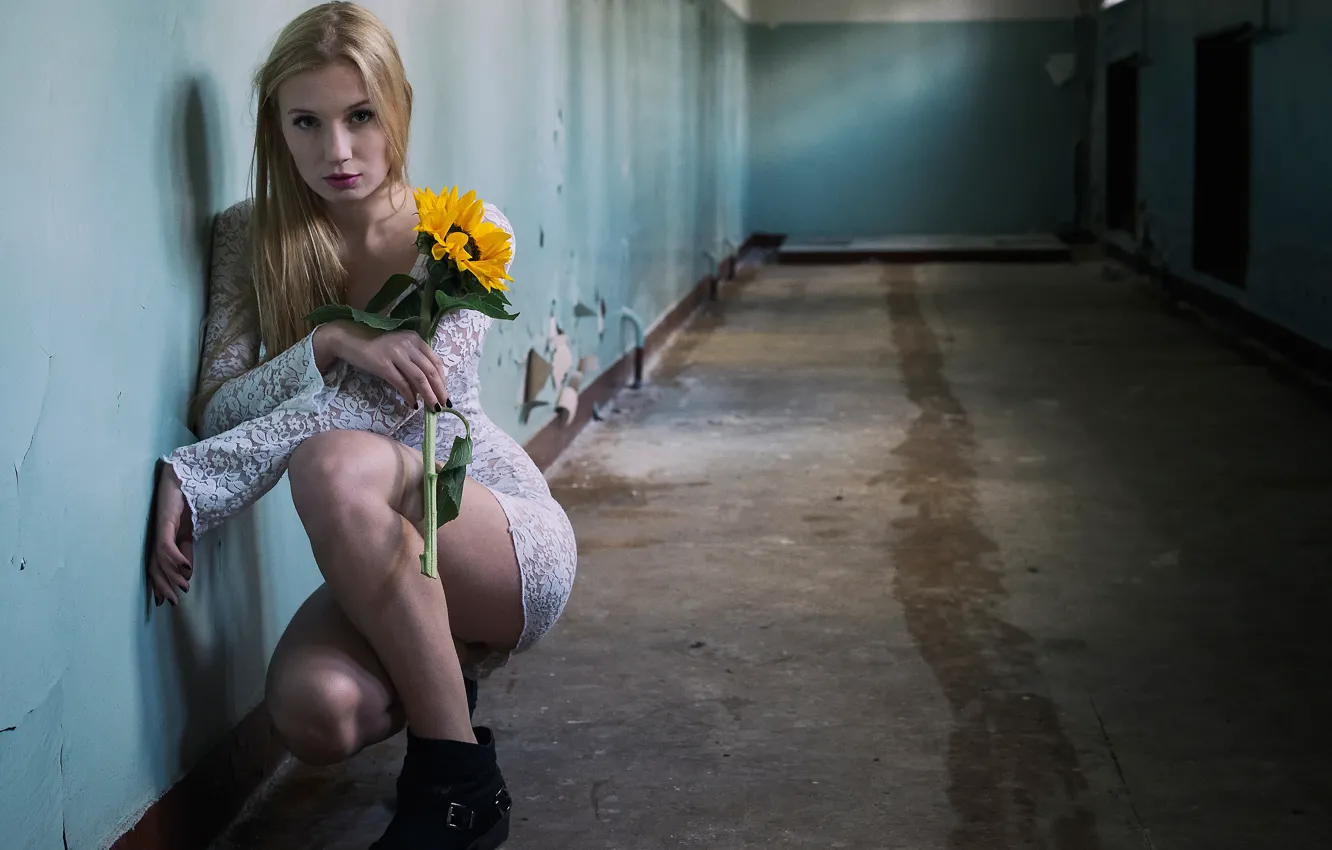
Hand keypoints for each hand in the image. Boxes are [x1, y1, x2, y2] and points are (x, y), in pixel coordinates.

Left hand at [149, 463, 192, 605]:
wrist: (184, 475)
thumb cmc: (187, 500)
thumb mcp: (189, 532)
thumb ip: (186, 550)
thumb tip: (185, 572)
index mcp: (163, 539)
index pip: (157, 566)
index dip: (160, 584)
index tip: (165, 602)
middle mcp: (157, 535)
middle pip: (155, 565)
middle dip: (163, 585)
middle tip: (172, 601)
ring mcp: (160, 528)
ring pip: (160, 557)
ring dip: (171, 574)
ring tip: (183, 587)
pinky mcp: (165, 519)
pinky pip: (167, 542)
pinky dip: (175, 557)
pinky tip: (184, 567)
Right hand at [318, 321, 449, 410]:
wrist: (349, 339)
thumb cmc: (376, 346)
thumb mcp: (399, 348)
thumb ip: (413, 361)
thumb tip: (426, 387)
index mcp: (415, 339)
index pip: (435, 361)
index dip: (443, 380)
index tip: (445, 394)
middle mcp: (408, 344)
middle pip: (430, 371)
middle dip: (439, 390)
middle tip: (443, 405)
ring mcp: (395, 353)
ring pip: (419, 378)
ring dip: (428, 395)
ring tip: (432, 408)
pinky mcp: (382, 364)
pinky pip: (401, 383)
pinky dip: (409, 395)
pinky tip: (412, 404)